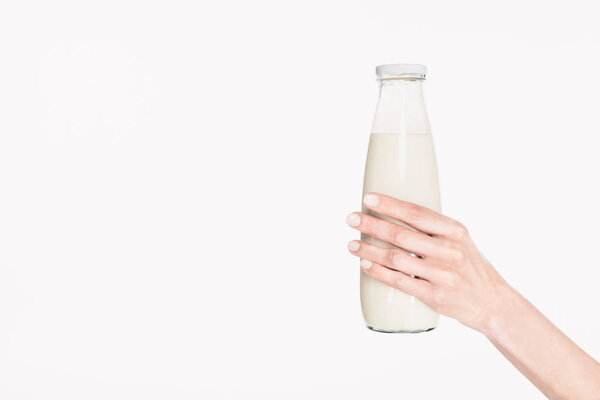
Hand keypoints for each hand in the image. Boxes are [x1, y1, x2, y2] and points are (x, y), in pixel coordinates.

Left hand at [346, 192, 509, 331]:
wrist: (491, 301)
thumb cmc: (468, 266)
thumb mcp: (459, 240)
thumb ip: (432, 229)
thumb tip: (393, 214)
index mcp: (454, 231)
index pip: (417, 213)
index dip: (390, 204)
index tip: (368, 198)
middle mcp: (449, 250)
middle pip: (401, 234)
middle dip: (372, 225)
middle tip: (352, 219)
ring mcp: (442, 274)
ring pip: (396, 258)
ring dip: (369, 250)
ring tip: (351, 244)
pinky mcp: (434, 295)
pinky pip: (400, 281)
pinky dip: (378, 272)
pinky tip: (365, 264)